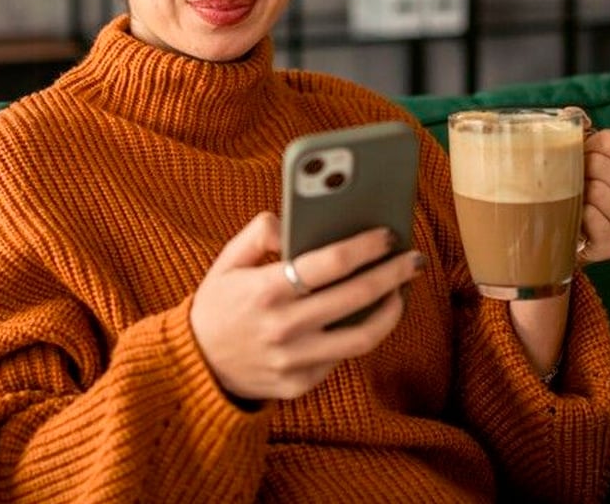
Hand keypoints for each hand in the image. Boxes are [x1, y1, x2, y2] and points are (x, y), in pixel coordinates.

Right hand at [189, 211, 424, 402]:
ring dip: (390, 311)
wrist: (196, 366)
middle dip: (392, 273)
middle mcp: (284, 328)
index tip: (387, 234)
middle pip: (356, 296)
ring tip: (401, 291)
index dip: (365, 246)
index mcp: (266, 290)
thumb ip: (259, 233)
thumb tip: (294, 224)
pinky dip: (359, 334)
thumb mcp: (227, 260)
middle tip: (413, 258)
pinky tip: (368, 315)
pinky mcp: (300, 385)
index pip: (330, 263)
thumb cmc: (218, 304)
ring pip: (362, 337)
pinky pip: (341, 358)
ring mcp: (295, 361)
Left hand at [577, 120, 609, 265]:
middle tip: (568, 180)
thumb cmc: (570, 187)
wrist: (562, 231)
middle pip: (603, 165)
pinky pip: (595, 220)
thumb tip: (569, 114)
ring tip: (571, 198)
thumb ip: (573, 129)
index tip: (576, 156)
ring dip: (577, 193)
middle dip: (578, 170)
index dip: (585, 146)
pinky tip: (576, 216)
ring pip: (600, 192)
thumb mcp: (574, 155)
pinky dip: (580, 215)